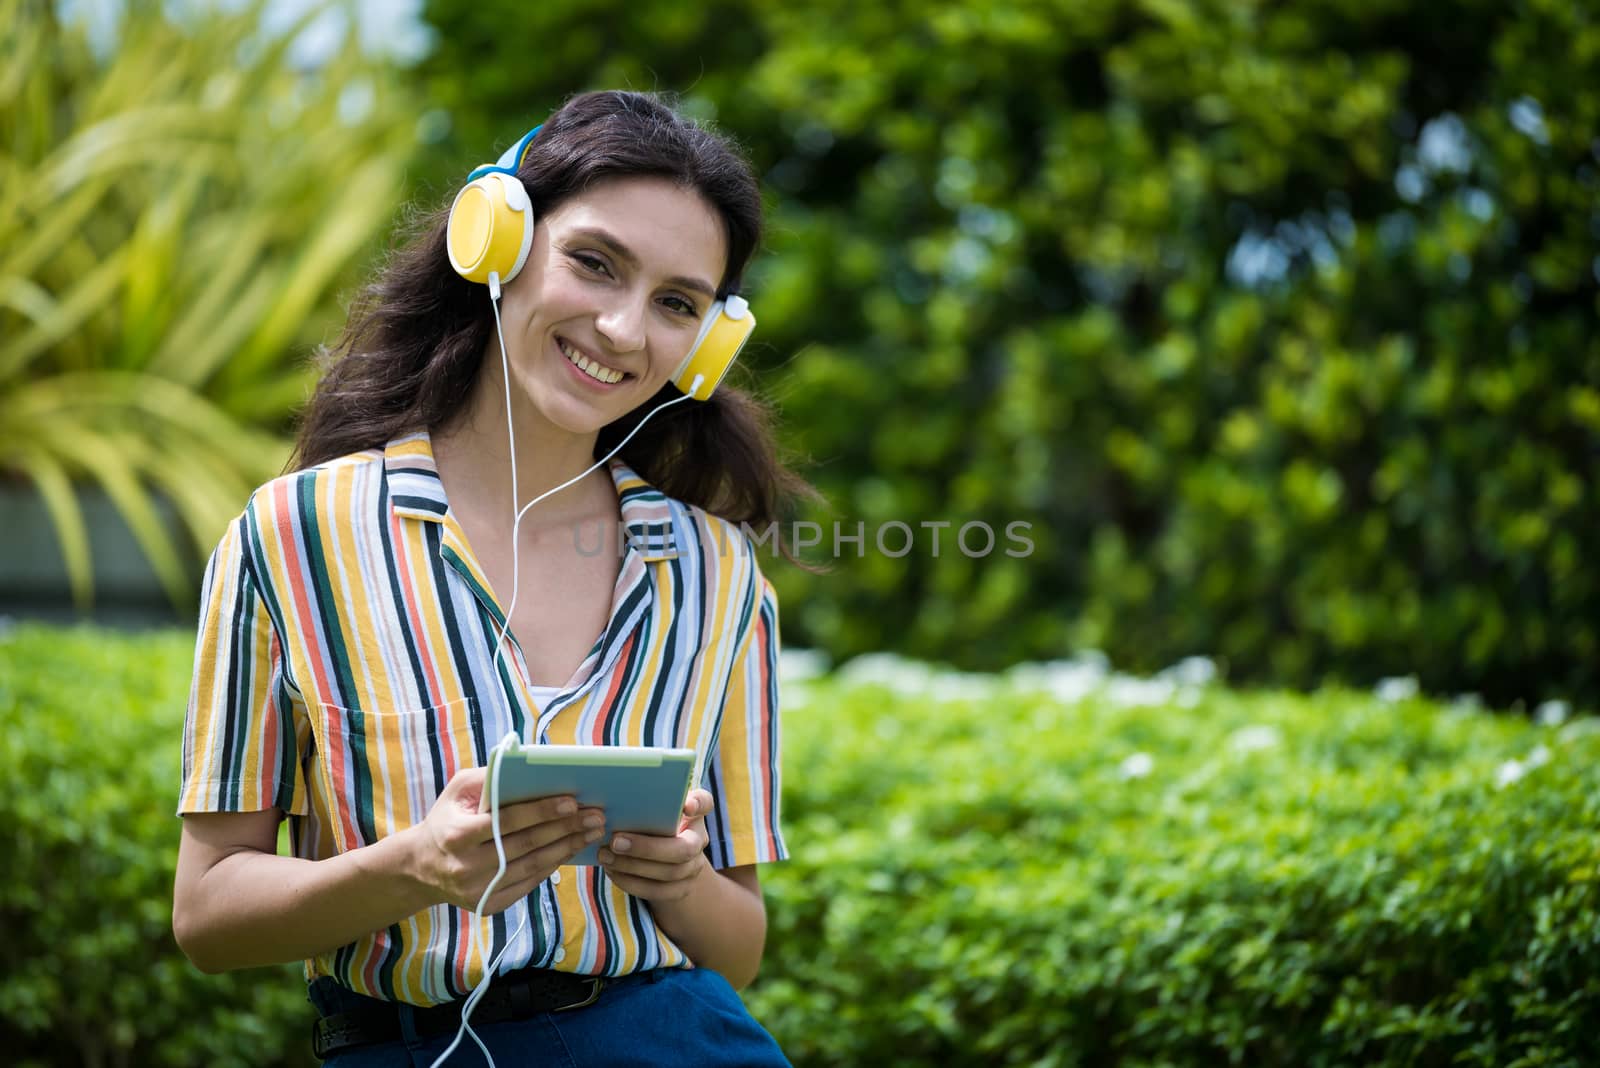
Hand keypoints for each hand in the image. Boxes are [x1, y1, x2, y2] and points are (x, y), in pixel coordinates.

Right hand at [409, 767, 605, 913]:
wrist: (422, 867)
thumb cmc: (447, 819)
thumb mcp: (458, 791)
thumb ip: (490, 778)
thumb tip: (528, 767)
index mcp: (458, 834)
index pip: (508, 821)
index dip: (542, 811)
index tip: (572, 801)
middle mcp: (467, 866)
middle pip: (526, 845)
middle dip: (566, 828)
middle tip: (595, 816)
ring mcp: (478, 889)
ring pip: (532, 867)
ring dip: (566, 848)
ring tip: (591, 832)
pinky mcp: (488, 904)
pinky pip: (528, 884)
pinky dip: (551, 866)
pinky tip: (570, 850)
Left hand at [597, 788, 713, 901]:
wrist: (665, 858)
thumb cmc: (652, 823)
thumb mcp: (654, 808)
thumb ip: (646, 800)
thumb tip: (621, 796)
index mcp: (693, 815)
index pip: (704, 803)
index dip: (697, 804)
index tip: (685, 806)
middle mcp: (699, 841)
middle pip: (682, 850)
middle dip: (647, 848)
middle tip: (615, 841)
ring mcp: (692, 868)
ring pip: (668, 873)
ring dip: (632, 866)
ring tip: (605, 856)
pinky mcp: (680, 890)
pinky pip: (657, 891)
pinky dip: (631, 883)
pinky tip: (611, 871)